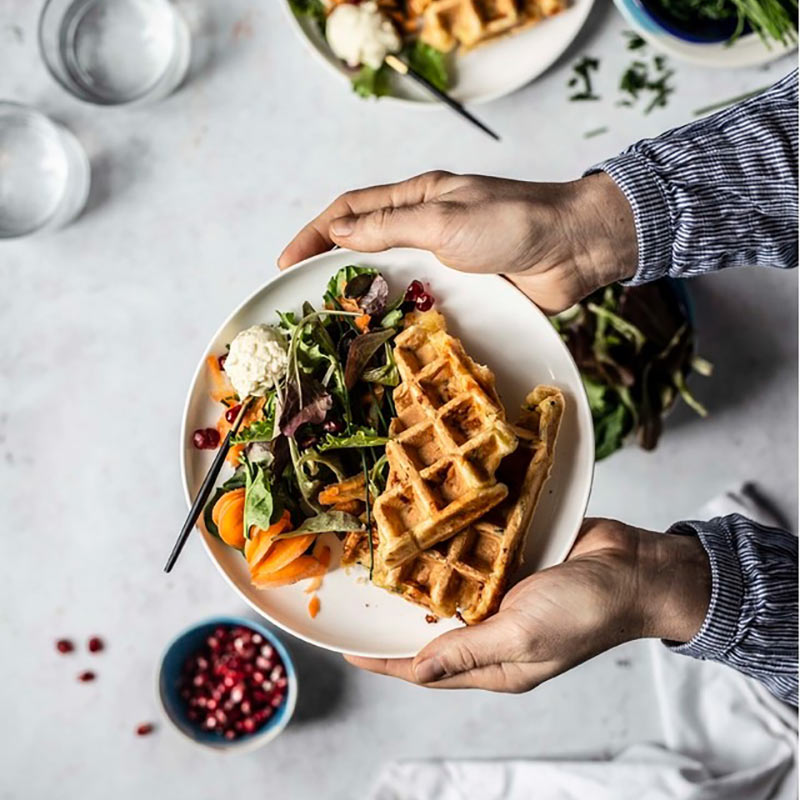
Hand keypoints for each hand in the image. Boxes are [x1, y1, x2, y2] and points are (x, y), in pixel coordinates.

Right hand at [278, 171, 637, 313]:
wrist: (575, 248)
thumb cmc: (515, 221)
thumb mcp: (444, 219)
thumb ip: (391, 226)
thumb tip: (339, 233)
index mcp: (417, 198)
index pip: (351, 211)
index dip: (314, 234)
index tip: (286, 262)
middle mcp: (426, 227)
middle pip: (366, 245)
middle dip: (332, 268)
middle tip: (304, 300)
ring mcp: (445, 260)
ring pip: (392, 278)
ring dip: (365, 296)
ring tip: (337, 325)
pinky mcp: (465, 288)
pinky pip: (423, 302)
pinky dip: (401, 317)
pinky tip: (387, 337)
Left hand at [345, 518, 709, 691]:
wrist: (634, 567)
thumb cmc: (584, 610)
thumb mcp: (522, 636)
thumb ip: (468, 651)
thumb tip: (417, 671)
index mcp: (497, 663)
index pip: (428, 670)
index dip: (386, 662)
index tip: (348, 651)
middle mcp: (495, 631)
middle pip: (434, 630)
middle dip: (397, 618)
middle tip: (358, 597)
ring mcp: (504, 595)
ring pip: (451, 592)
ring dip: (422, 578)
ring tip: (382, 560)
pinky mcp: (514, 563)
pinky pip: (474, 559)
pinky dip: (452, 549)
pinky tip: (428, 531)